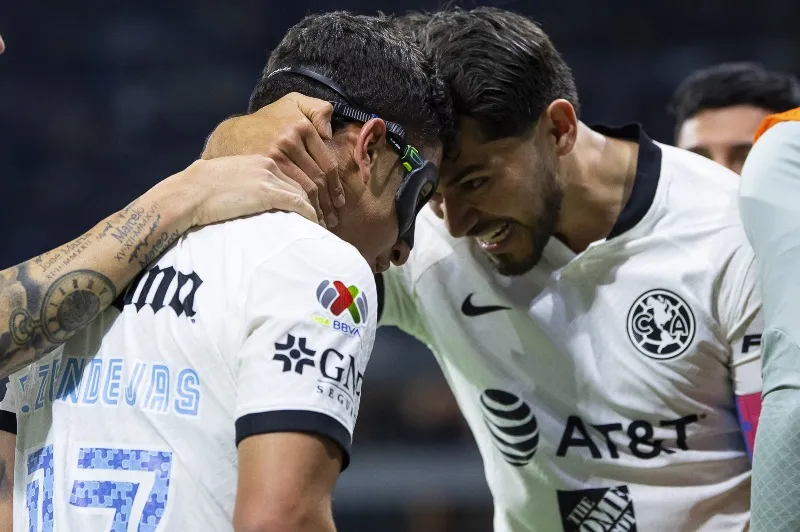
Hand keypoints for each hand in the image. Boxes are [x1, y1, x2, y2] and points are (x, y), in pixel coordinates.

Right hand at [172, 155, 317, 228]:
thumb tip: (260, 198)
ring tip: (323, 226)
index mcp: (262, 158)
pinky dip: (309, 215)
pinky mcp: (266, 192)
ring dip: (317, 211)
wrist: (189, 192)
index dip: (311, 191)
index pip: (297, 173)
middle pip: (306, 182)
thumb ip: (252, 181)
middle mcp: (269, 164)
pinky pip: (298, 204)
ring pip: (305, 193)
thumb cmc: (204, 190)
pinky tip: (314, 225)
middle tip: (328, 218)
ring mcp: (268, 177)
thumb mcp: (233, 177)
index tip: (319, 206)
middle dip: (320, 201)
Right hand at [202, 93, 342, 228]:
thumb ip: (316, 109)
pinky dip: (305, 211)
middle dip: (329, 201)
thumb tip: (329, 132)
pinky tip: (308, 219)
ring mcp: (276, 159)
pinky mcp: (265, 178)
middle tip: (334, 217)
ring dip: (318, 209)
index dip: (336, 186)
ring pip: (308, 189)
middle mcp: (289, 140)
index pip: (326, 163)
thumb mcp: (290, 103)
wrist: (225, 141)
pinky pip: (294, 198)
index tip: (339, 201)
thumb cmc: (259, 128)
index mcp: (299, 126)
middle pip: (318, 178)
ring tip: (323, 222)